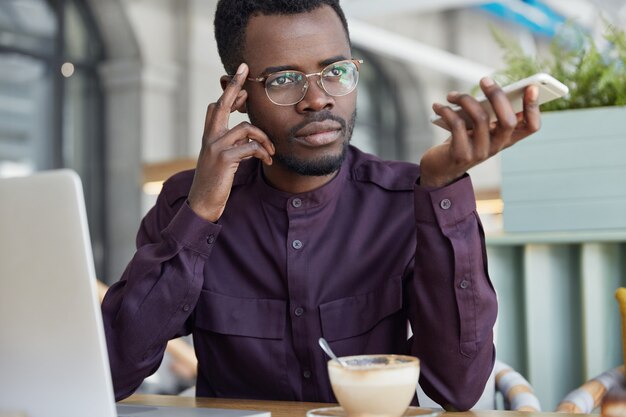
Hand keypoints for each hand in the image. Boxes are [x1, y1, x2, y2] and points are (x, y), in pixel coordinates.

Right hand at [188, 63, 274, 221]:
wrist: (202, 203)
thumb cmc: (216, 182)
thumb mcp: (221, 159)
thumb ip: (231, 143)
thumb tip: (247, 131)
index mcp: (210, 136)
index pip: (217, 107)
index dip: (229, 92)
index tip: (242, 79)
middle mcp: (210, 137)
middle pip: (223, 104)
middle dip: (234, 86)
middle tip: (245, 70)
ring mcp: (215, 147)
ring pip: (245, 128)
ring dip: (264, 138)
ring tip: (271, 151)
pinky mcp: (224, 159)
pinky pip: (250, 147)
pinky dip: (262, 152)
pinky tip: (268, 160)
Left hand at [419, 77, 540, 187]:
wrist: (441, 168)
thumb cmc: (462, 140)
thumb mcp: (479, 127)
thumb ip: (488, 112)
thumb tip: (489, 89)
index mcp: (507, 138)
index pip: (532, 127)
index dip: (534, 108)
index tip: (531, 87)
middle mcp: (497, 147)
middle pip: (508, 120)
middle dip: (497, 95)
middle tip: (485, 80)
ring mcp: (480, 152)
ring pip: (480, 118)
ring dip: (464, 100)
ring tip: (452, 95)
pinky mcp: (461, 154)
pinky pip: (457, 125)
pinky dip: (446, 111)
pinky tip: (438, 107)